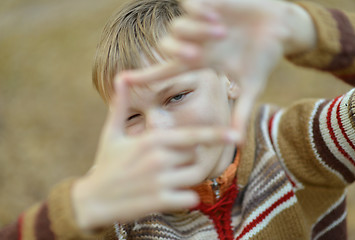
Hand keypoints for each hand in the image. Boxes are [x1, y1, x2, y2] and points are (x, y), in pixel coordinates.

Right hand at [71, 75, 239, 230]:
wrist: (93, 200)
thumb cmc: (105, 164)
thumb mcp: (111, 133)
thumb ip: (121, 105)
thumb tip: (121, 77)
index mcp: (151, 140)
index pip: (192, 136)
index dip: (215, 135)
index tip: (236, 135)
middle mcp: (159, 158)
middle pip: (195, 156)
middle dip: (191, 159)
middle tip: (175, 164)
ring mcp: (160, 181)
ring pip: (195, 176)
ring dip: (191, 177)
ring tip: (175, 177)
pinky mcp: (160, 202)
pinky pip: (189, 198)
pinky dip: (187, 198)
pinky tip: (173, 196)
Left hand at [125, 0, 315, 141]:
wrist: (280, 29)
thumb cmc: (263, 58)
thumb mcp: (252, 86)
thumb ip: (241, 112)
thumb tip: (238, 144)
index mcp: (202, 62)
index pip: (167, 70)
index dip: (146, 76)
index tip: (123, 81)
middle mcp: (196, 43)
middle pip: (168, 45)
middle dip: (178, 51)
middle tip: (196, 55)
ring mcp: (202, 24)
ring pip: (177, 26)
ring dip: (196, 31)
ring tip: (220, 33)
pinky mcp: (212, 3)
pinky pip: (191, 4)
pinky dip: (199, 11)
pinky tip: (217, 15)